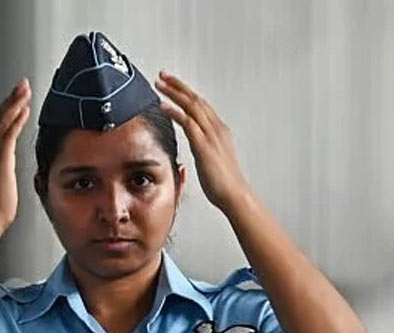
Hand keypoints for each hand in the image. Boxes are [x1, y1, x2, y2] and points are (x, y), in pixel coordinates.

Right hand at [0, 78, 31, 232]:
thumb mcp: (2, 183)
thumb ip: (3, 171)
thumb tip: (7, 169)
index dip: (7, 111)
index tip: (17, 100)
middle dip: (10, 100)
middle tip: (21, 85)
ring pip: (2, 121)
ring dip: (14, 104)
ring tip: (24, 90)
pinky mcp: (0, 160)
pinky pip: (8, 135)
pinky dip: (15, 120)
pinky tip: (24, 110)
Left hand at [155, 71, 250, 211]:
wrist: (234, 195)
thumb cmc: (225, 185)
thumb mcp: (214, 161)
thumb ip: (205, 150)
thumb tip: (199, 150)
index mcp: (220, 132)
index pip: (202, 106)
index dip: (187, 93)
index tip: (175, 85)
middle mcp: (217, 129)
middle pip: (196, 99)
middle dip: (179, 85)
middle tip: (164, 75)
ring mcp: (211, 135)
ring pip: (191, 105)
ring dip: (174, 92)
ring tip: (159, 84)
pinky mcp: (203, 145)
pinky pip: (187, 121)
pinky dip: (174, 111)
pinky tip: (163, 105)